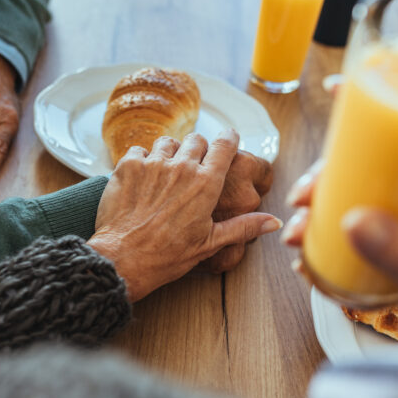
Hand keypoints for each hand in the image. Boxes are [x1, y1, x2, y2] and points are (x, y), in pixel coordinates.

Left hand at [87, 130, 282, 301]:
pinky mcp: (128, 166)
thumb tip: (273, 222)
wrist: (123, 259)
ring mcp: (153, 164)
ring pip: (168, 142)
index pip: (225, 145)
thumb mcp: (210, 243)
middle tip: (191, 167)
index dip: (228, 139)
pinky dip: (142, 160)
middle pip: (196, 140)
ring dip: (170, 153)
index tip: (228, 139)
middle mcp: (182, 167)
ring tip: (165, 174)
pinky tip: (142, 179)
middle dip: (197, 149)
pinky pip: (139, 150)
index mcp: (206, 184)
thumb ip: (243, 227)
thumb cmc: (167, 256)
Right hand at [282, 159, 397, 341]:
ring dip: (316, 225)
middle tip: (299, 208)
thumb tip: (354, 221)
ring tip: (296, 241)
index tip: (320, 178)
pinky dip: (323, 254)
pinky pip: (350, 250)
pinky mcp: (389, 266)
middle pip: (366, 189)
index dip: (353, 161)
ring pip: (352, 218)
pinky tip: (307, 264)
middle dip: (323, 196)